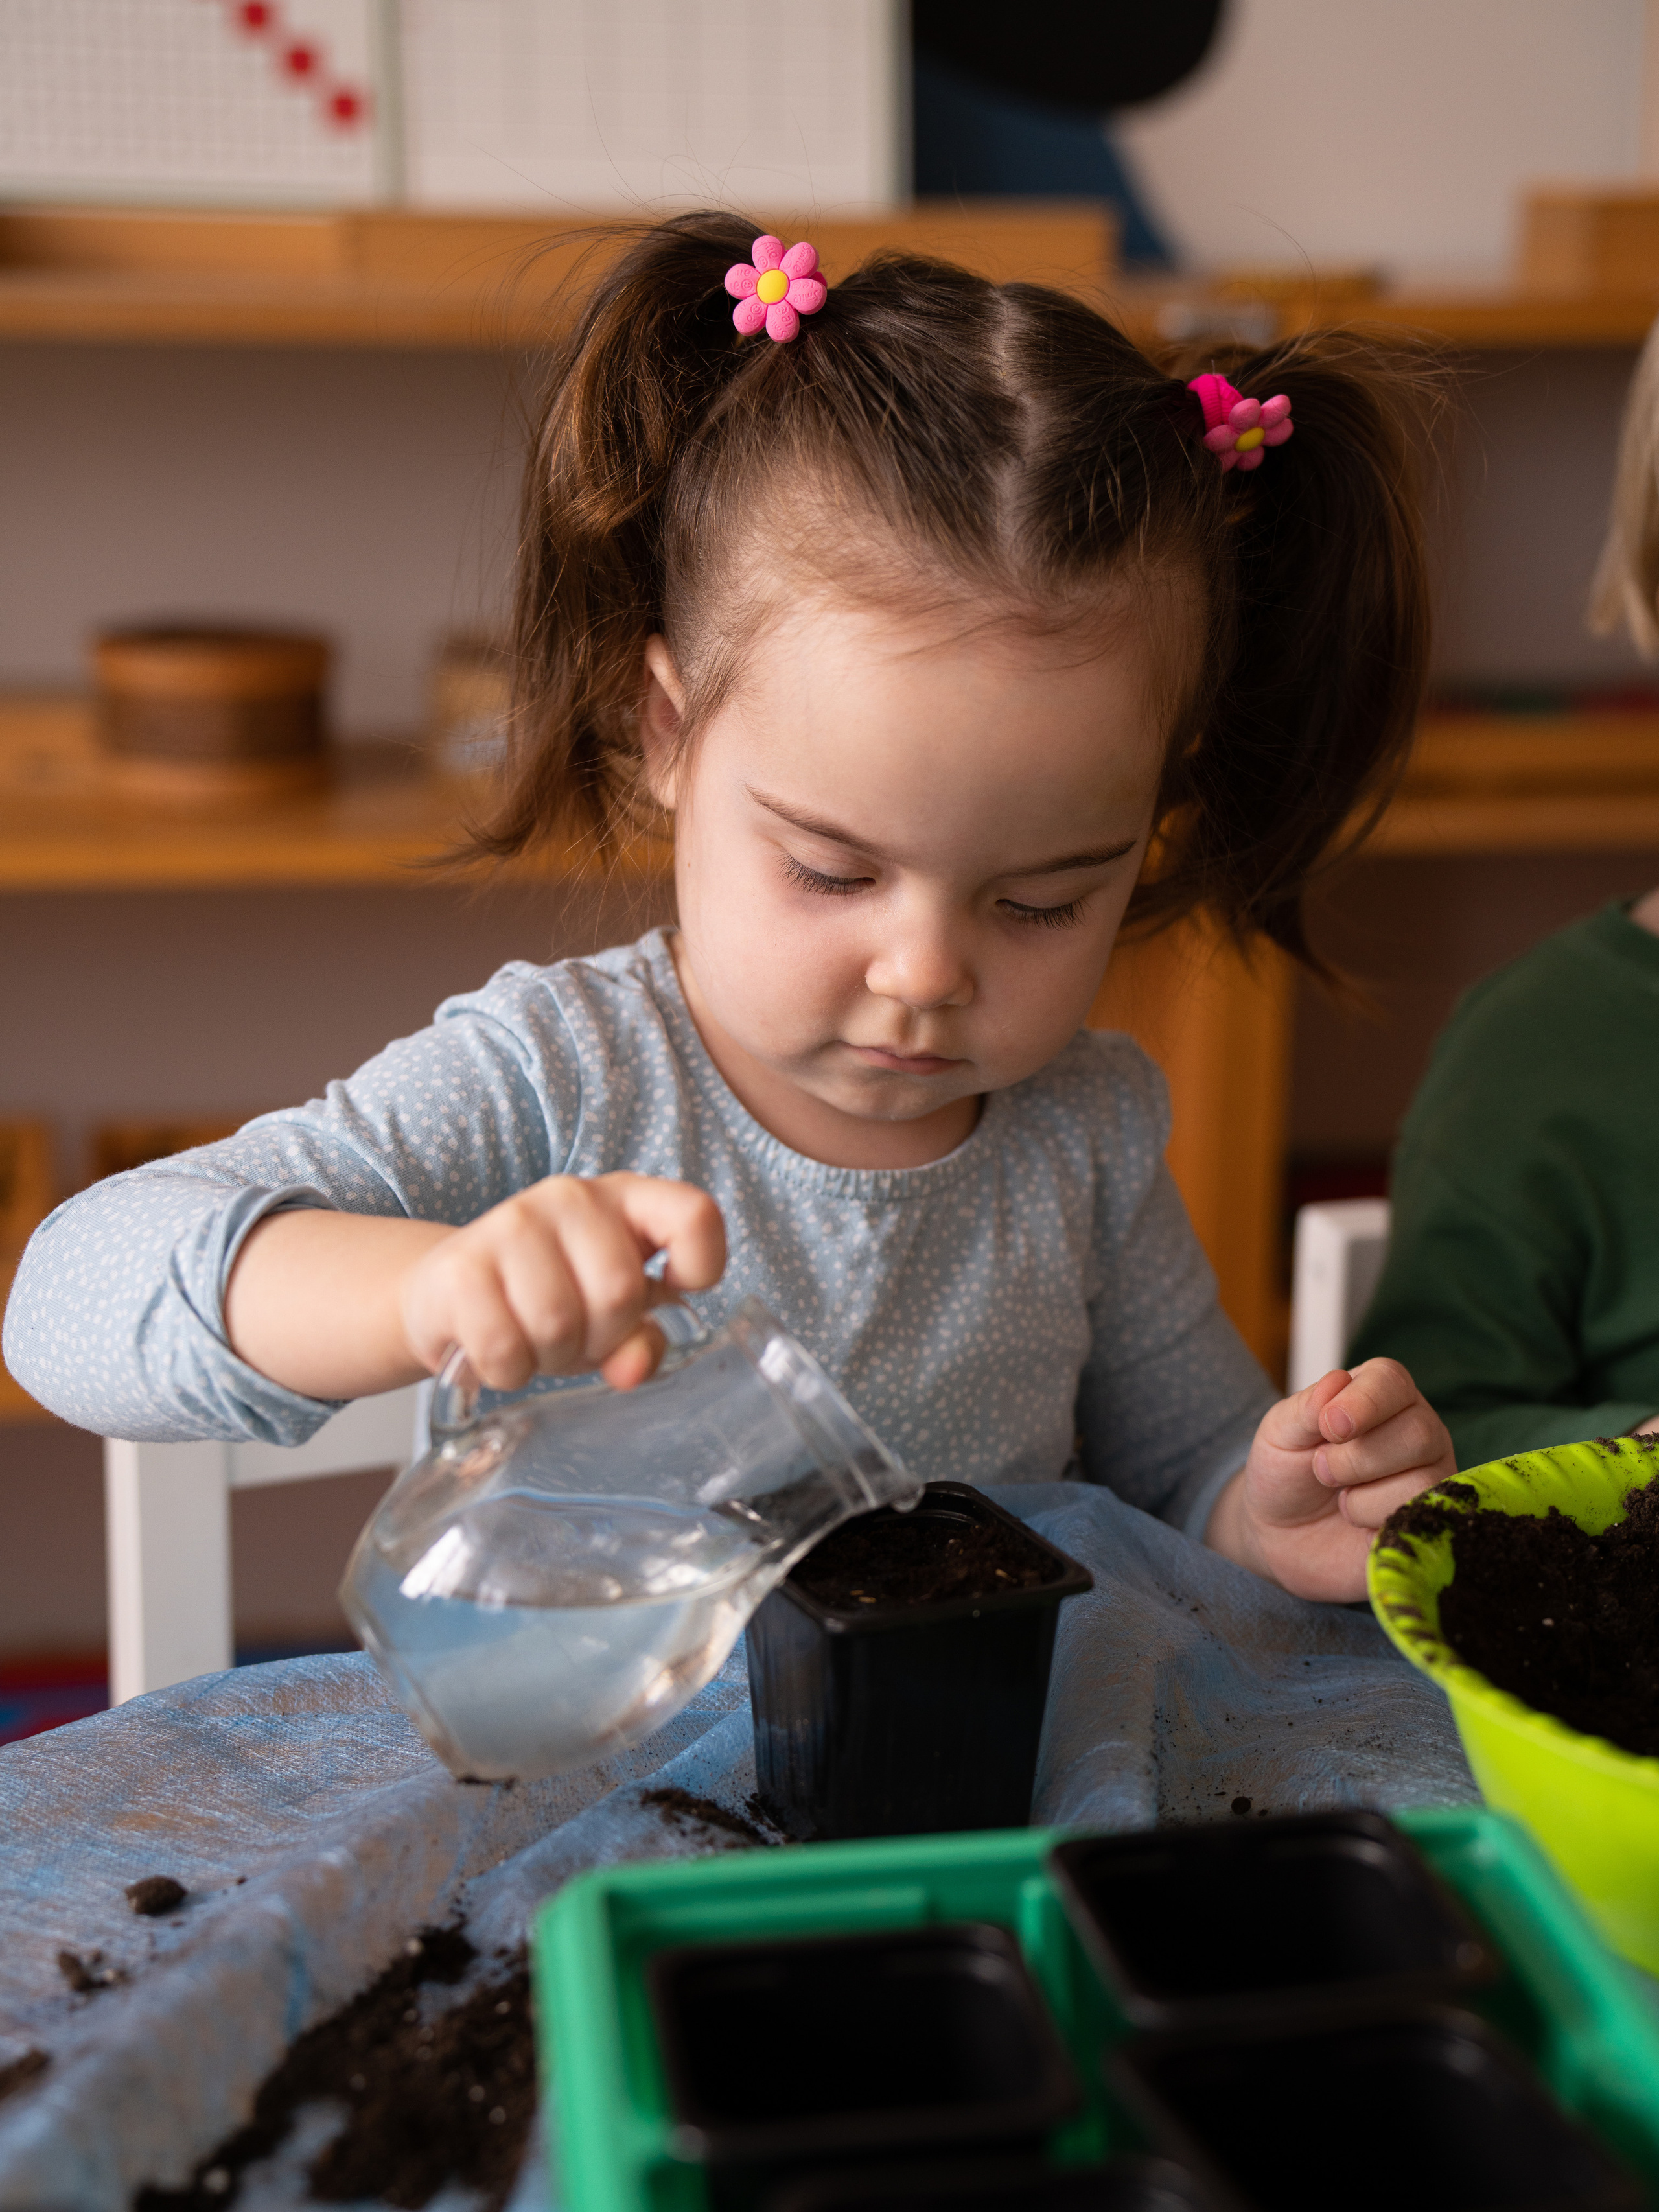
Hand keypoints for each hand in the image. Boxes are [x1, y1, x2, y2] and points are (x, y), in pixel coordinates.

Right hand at [399, 1172, 725, 1393]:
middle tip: (576, 1337)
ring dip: (549, 1358)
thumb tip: (634, 1367)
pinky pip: (505, 1348)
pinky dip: (507, 1371)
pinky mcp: (460, 1266)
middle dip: (601, 1338)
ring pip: (558, 1324)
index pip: (694, 1215)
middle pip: (619, 1292)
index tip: (670, 1289)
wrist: (447, 1292)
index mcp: (625, 1198)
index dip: (700, 1265)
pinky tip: (499, 1351)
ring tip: (533, 1341)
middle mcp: (570, 1197)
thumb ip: (641, 1340)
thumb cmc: (546, 1301)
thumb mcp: (608, 1319)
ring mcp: (510, 1223)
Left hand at [1207, 1359, 1455, 1602]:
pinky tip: (1356, 1518)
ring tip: (1340, 1495)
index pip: (1391, 1381)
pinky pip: (1418, 1518)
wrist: (1282, 1531)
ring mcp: (1430, 1474)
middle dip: (1355, 1458)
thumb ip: (1305, 1408)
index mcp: (1381, 1393)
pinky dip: (1372, 1520)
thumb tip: (1337, 1381)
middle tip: (1321, 1469)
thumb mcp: (1281, 1433)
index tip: (1328, 1426)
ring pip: (1421, 1480)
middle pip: (1418, 1432)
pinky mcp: (1429, 1517)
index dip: (1363, 1403)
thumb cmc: (1286, 1470)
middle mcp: (1418, 1428)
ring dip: (1361, 1496)